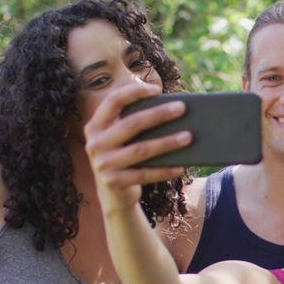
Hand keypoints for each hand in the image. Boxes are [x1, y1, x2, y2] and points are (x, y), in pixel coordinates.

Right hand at [83, 83, 191, 210]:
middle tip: (182, 108)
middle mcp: (95, 144)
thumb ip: (134, 124)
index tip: (156, 88)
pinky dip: (165, 170)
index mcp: (95, 126)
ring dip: (167, 142)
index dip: (134, 92)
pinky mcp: (114, 182)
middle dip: (159, 114)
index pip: (113, 101)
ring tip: (189, 136)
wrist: (113, 195)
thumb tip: (170, 109)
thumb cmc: (125, 159)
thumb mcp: (122, 140)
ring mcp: (103, 164)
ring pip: (141, 150)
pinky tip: (182, 166)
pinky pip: (145, 174)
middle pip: (131, 124)